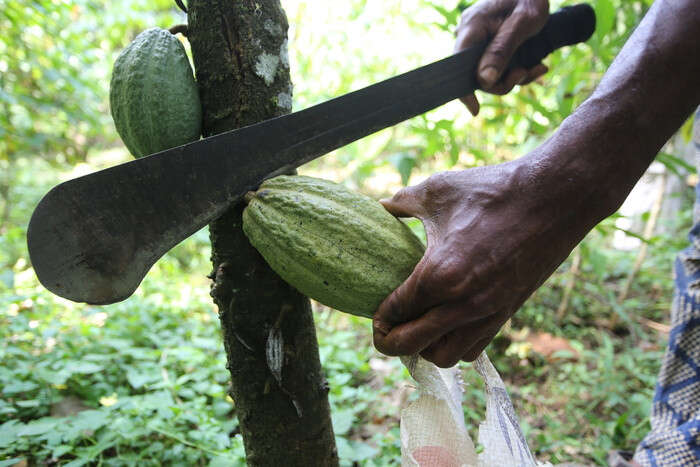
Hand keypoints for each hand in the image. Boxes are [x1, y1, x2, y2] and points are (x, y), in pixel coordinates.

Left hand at [372, 158, 592, 366]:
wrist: (555, 197)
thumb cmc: (493, 191)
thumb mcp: (438, 190)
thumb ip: (402, 202)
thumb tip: (381, 205)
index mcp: (439, 274)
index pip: (396, 313)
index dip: (378, 318)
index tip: (374, 314)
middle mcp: (462, 303)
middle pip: (412, 346)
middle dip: (390, 343)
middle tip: (384, 332)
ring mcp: (488, 312)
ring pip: (445, 356)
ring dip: (424, 349)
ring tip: (417, 329)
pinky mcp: (507, 313)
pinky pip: (474, 347)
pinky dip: (455, 344)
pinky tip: (448, 324)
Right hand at [455, 0, 549, 114]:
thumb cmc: (530, 0)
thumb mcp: (521, 25)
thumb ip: (501, 51)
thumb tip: (484, 81)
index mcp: (472, 27)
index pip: (459, 64)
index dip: (465, 89)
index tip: (474, 109)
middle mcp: (469, 34)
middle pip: (476, 73)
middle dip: (503, 80)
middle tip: (526, 73)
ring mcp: (478, 41)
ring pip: (489, 73)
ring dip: (515, 77)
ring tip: (538, 67)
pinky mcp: (488, 46)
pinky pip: (497, 67)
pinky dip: (516, 71)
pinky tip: (535, 65)